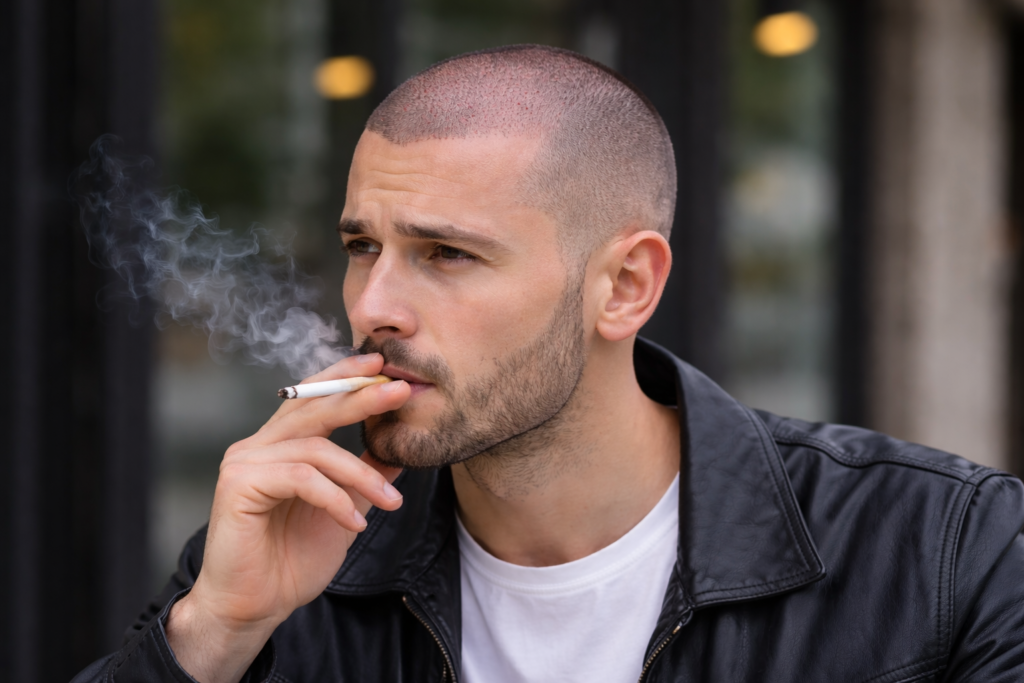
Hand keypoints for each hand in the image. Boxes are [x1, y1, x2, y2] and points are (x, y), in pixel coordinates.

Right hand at [165, 352, 409, 682]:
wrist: (254, 608)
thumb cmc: (290, 561)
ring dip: (361, 476)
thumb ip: (362, 477)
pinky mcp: (238, 486)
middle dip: (361, 397)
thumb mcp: (343, 511)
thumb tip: (397, 452)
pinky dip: (335, 498)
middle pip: (314, 408)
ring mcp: (244, 463)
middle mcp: (257, 446)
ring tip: (391, 502)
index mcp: (278, 445)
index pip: (313, 398)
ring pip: (315, 448)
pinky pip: (300, 478)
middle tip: (400, 391)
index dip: (345, 376)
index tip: (381, 366)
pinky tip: (355, 524)